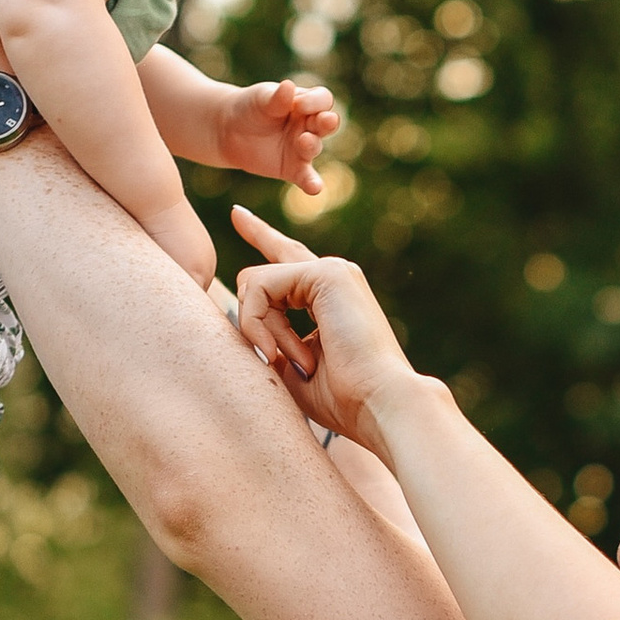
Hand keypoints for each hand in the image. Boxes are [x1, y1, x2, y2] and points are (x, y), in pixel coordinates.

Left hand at [218, 76, 342, 197]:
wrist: (229, 131)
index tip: (299, 104)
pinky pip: (306, 177)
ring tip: (303, 142)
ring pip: (315, 147)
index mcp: (306, 103)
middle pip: (326, 123)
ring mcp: (302, 149)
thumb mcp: (261, 99)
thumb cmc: (251, 108)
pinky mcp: (293, 169)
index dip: (315, 102)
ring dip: (312, 145)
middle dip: (327, 122)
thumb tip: (288, 86)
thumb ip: (277, 98)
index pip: (322, 100)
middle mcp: (309, 126)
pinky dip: (312, 183)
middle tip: (325, 121)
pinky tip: (315, 188)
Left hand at [229, 209, 423, 450]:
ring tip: (292, 361)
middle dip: (254, 323)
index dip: (261, 235)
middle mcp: (333, 276)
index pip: (286, 258)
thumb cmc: (344, 400)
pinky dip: (258, 321)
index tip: (238, 215)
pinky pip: (261, 285)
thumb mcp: (292, 368)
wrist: (381, 404)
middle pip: (260, 277)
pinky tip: (279, 350)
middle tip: (281, 361)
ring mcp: (331, 270)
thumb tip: (243, 326)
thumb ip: (269, 341)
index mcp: (330, 296)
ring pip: (255, 284)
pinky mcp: (326, 273)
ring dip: (260, 329)